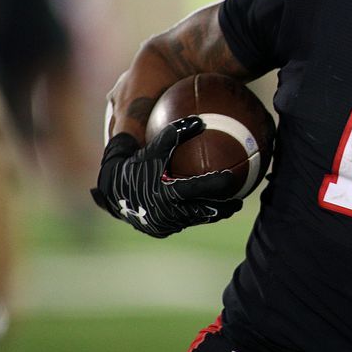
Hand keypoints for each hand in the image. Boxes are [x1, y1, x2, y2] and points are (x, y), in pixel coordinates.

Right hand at [90, 116, 241, 237]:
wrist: (111, 191)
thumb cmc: (136, 165)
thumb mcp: (154, 148)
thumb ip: (176, 134)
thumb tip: (200, 120)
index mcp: (166, 193)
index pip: (199, 188)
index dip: (217, 184)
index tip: (233, 179)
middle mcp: (166, 213)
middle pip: (204, 211)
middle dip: (223, 208)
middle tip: (239, 202)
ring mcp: (164, 224)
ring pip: (195, 220)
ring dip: (213, 215)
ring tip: (230, 207)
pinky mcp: (161, 231)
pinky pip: (184, 224)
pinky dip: (197, 218)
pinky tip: (208, 210)